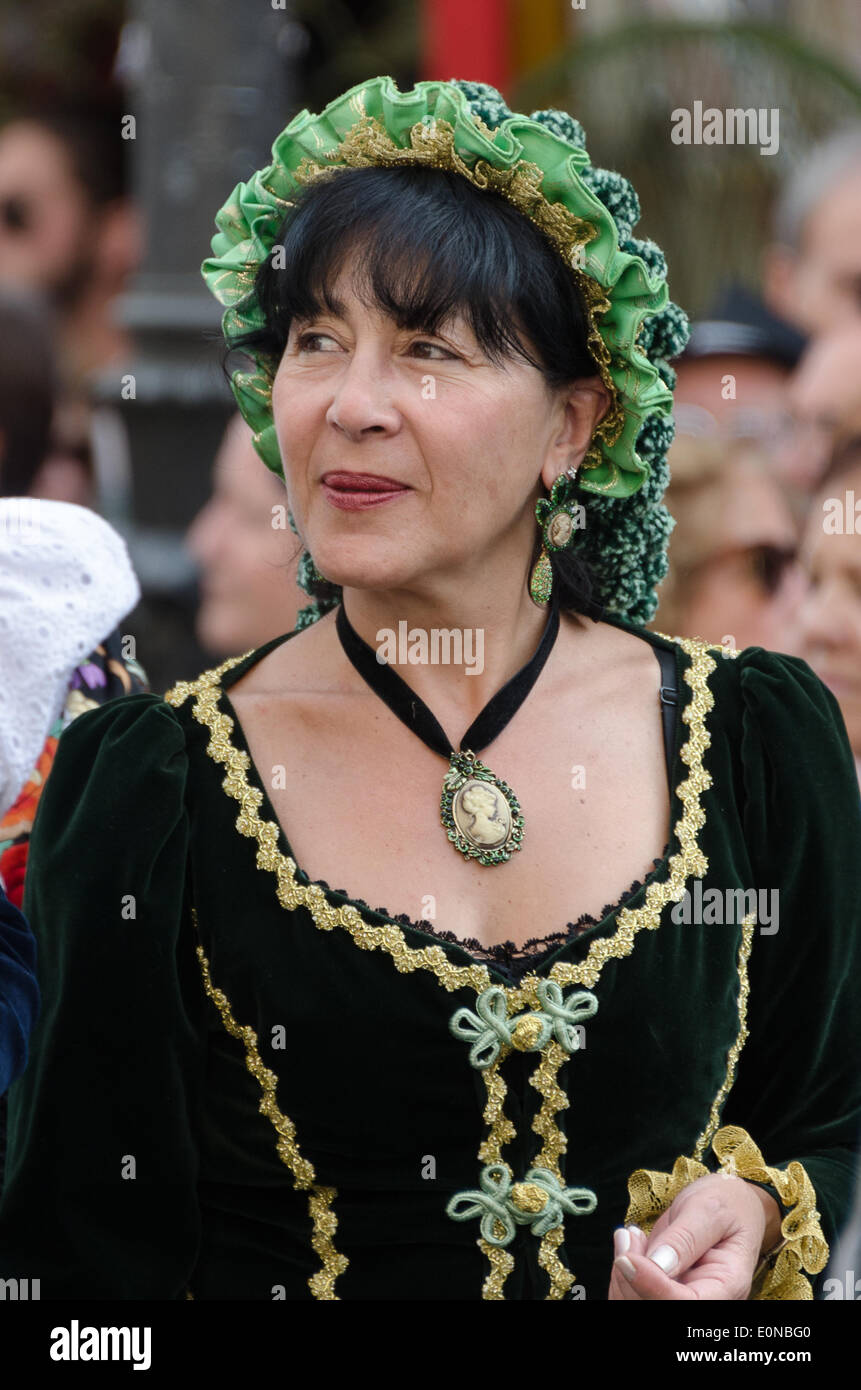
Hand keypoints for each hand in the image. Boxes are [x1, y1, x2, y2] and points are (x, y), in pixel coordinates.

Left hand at [607, 1173, 780, 1299]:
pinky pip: (633, 1296)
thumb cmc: (726, 1204)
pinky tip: (631, 1245)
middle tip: (626, 1237)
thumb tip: (657, 1264)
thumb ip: (685, 1238)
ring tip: (629, 1237)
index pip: (688, 1303)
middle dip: (631, 1280)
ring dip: (623, 1276)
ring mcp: (682, 1297)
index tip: (626, 1259)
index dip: (652, 1287)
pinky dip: (622, 1275)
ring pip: (639, 1305)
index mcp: (727, 1284)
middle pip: (658, 1308)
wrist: (728, 1205)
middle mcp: (706, 1300)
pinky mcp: (664, 1291)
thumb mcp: (710, 1210)